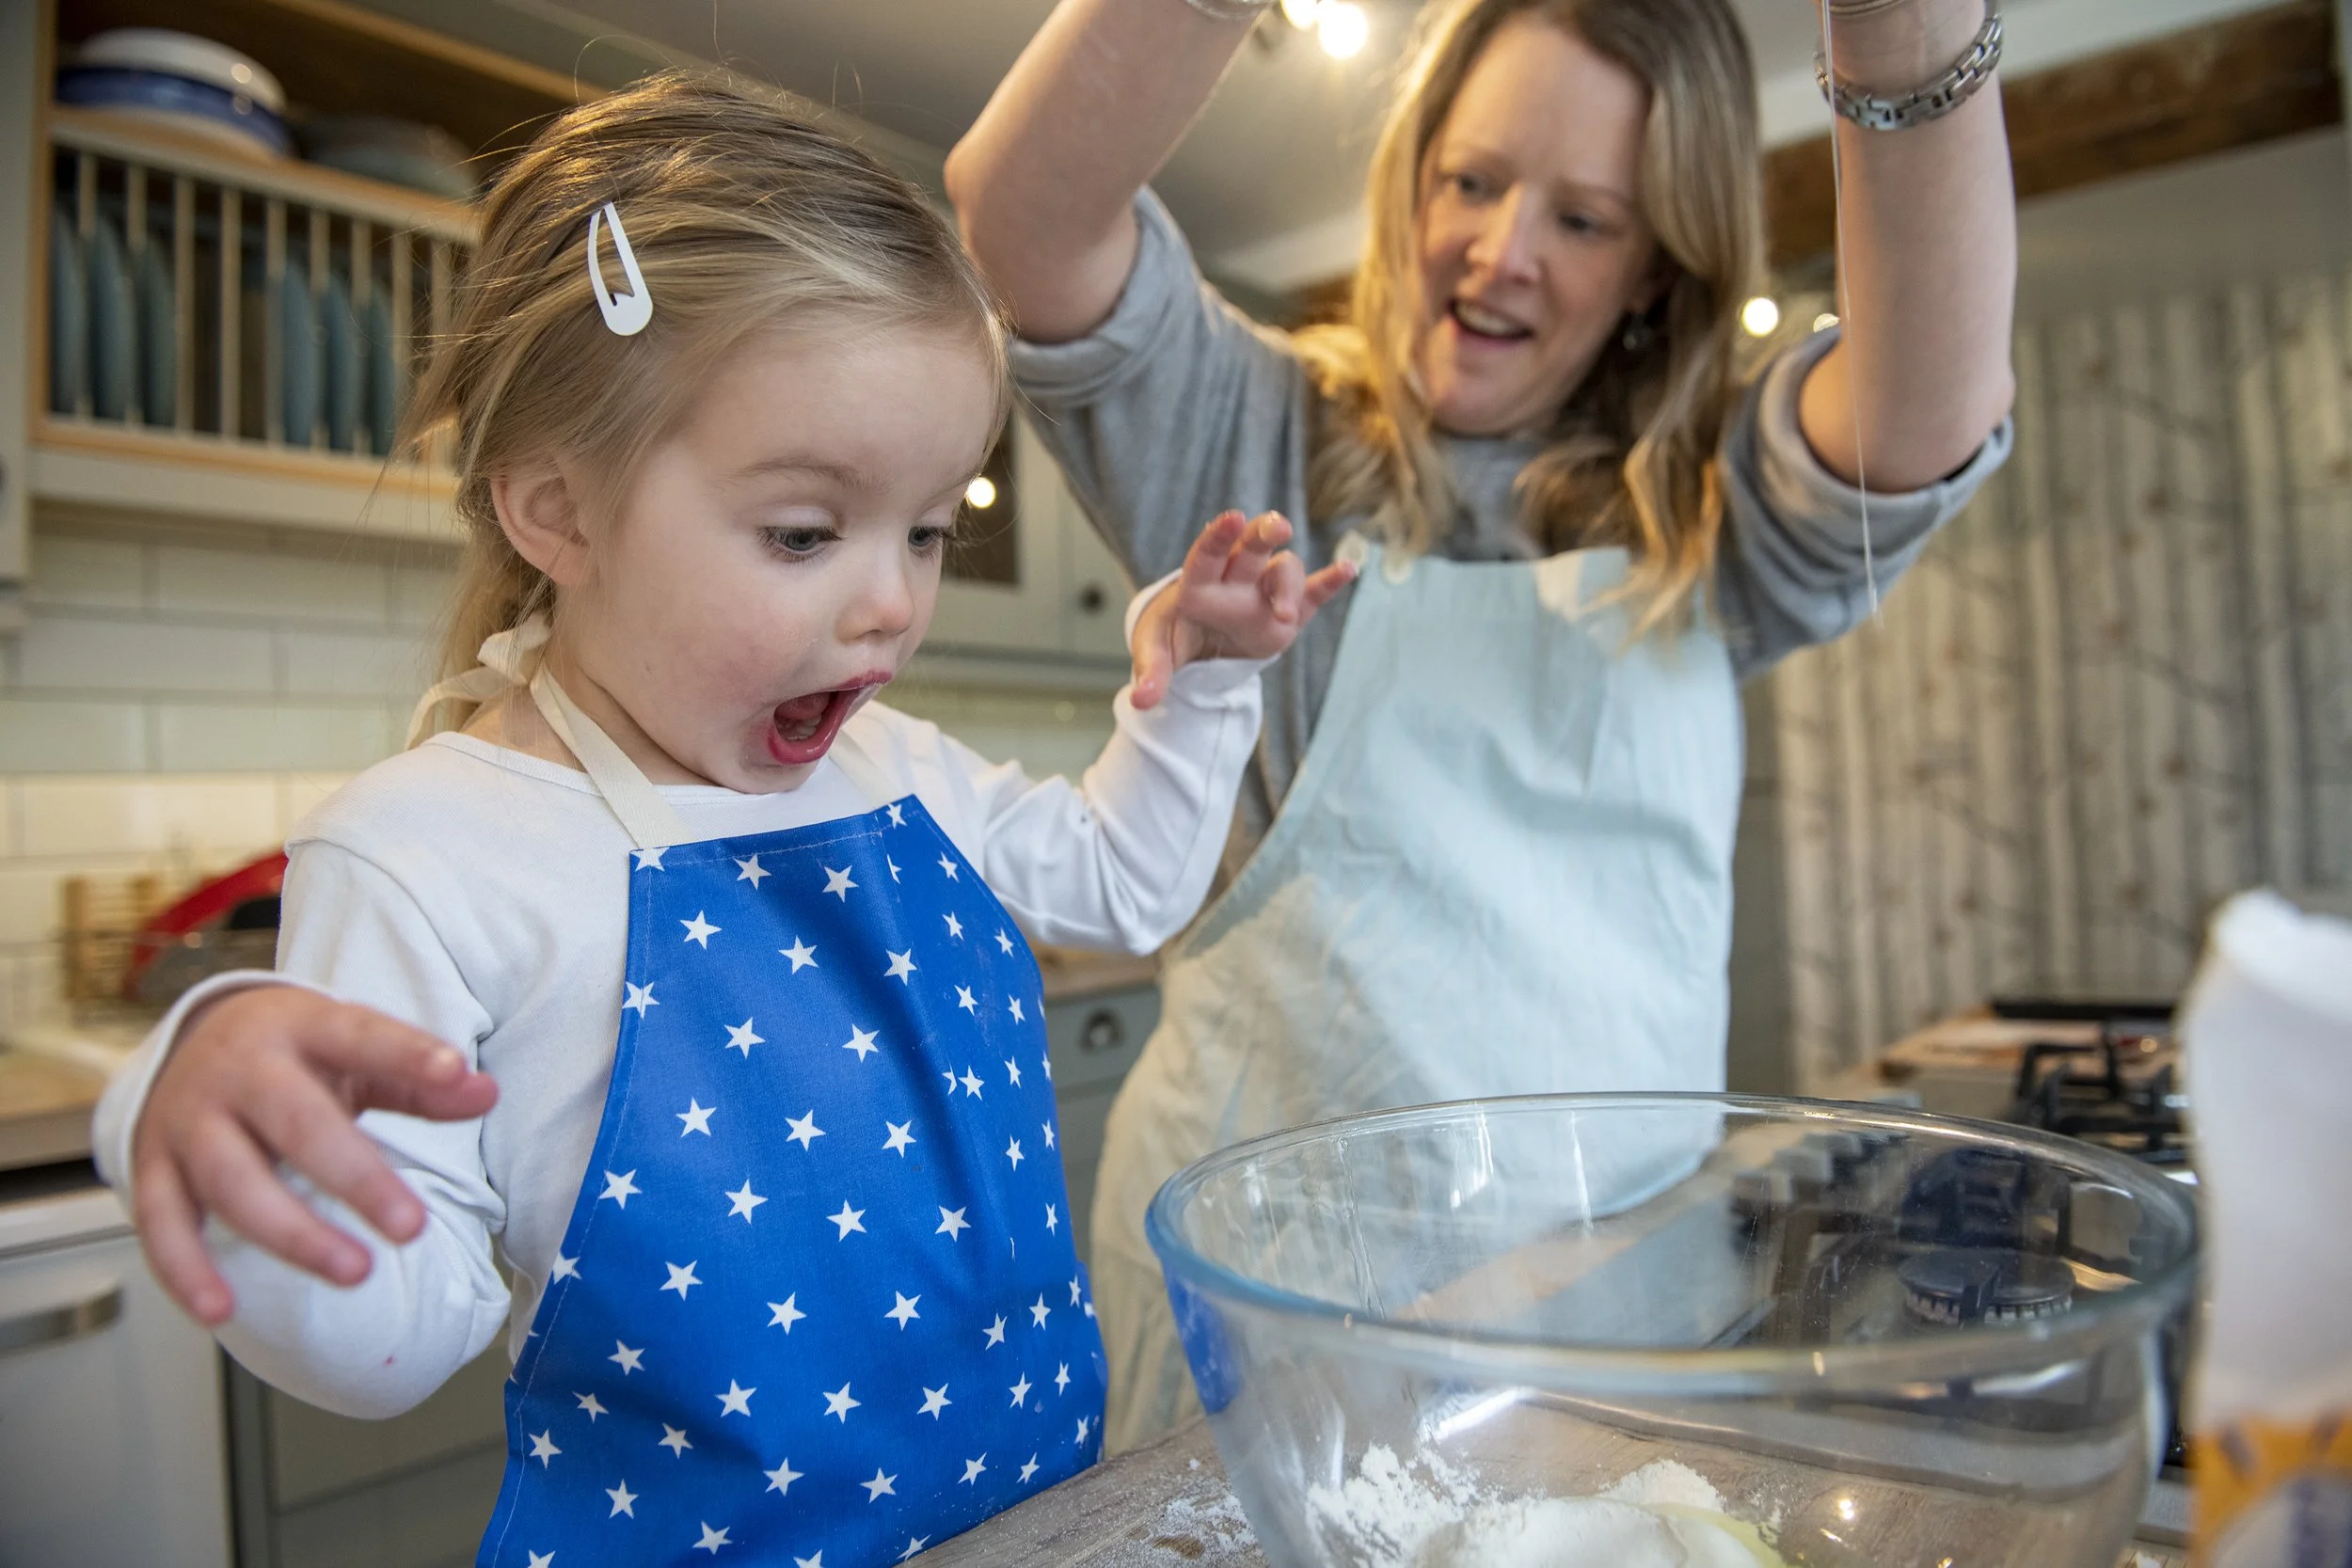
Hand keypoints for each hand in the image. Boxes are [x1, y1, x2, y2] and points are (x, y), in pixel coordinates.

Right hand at [129, 987, 497, 1325]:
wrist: (189, 1041)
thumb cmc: (297, 1055)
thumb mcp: (354, 1047)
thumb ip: (417, 1076)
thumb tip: (485, 1093)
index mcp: (302, 1027)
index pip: (360, 1036)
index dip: (408, 1053)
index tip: (457, 1072)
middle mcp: (239, 1070)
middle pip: (296, 1122)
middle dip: (356, 1177)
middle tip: (412, 1228)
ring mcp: (189, 1120)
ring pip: (234, 1181)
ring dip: (293, 1233)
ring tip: (356, 1273)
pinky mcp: (152, 1166)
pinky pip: (162, 1224)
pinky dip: (186, 1270)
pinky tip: (222, 1310)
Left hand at [1129, 510, 1355, 709]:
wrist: (1199, 641)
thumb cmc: (1174, 635)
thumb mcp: (1156, 650)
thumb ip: (1151, 673)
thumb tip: (1139, 700)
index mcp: (1199, 581)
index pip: (1208, 554)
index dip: (1218, 536)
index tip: (1233, 518)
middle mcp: (1236, 577)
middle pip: (1252, 546)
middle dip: (1264, 533)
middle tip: (1277, 527)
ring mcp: (1265, 592)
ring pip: (1284, 571)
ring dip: (1289, 587)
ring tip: (1285, 618)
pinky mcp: (1289, 611)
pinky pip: (1314, 594)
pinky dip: (1331, 582)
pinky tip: (1349, 569)